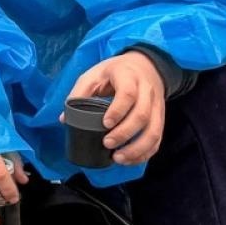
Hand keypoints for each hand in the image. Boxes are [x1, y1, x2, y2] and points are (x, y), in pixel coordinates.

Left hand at [65, 51, 166, 165]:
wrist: (145, 65)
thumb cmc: (115, 72)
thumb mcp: (94, 74)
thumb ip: (79, 93)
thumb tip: (64, 119)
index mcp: (128, 76)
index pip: (128, 93)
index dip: (118, 110)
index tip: (105, 124)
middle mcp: (146, 91)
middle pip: (142, 115)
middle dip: (125, 133)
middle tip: (107, 144)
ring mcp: (156, 105)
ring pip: (154, 130)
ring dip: (137, 148)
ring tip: (118, 158)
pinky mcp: (160, 118)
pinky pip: (158, 138)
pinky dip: (145, 152)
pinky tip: (131, 159)